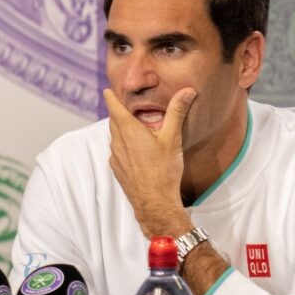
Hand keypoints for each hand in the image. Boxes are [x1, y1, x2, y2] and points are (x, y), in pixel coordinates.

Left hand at [103, 87, 196, 237]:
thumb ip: (177, 112)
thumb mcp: (172, 138)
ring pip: (115, 137)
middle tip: (126, 107)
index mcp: (129, 130)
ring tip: (135, 129)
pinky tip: (137, 151)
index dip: (111, 98)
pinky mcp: (118, 170)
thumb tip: (187, 91)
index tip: (108, 91)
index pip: (114, 108)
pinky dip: (123, 146)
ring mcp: (116, 157)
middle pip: (114, 122)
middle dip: (118, 113)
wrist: (155, 203)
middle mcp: (118, 142)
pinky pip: (117, 152)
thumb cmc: (163, 170)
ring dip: (122, 130)